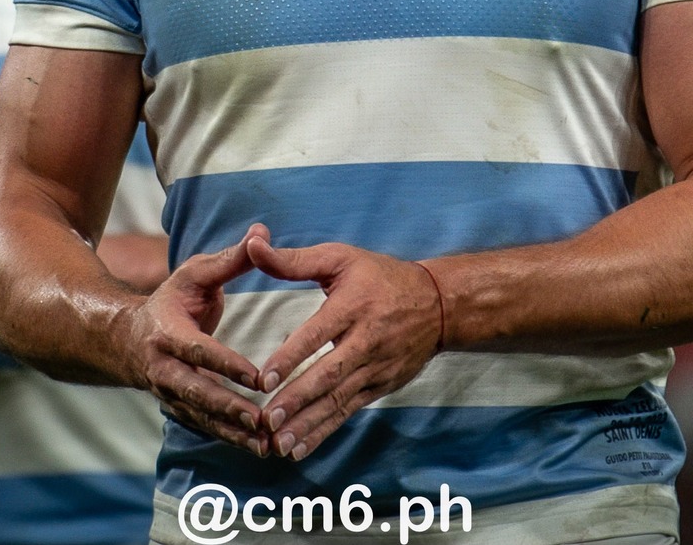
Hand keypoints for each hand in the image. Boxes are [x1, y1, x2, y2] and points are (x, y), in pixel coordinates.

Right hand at [120, 222, 268, 454]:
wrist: (126, 339)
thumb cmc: (171, 301)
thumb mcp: (195, 273)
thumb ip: (230, 259)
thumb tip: (261, 232)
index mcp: (167, 332)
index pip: (198, 351)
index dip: (226, 364)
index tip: (257, 376)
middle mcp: (164, 368)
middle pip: (197, 392)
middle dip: (228, 407)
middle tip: (260, 418)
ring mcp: (169, 394)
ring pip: (202, 417)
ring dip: (233, 432)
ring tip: (266, 443)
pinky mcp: (179, 410)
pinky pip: (205, 427)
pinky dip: (230, 439)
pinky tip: (259, 448)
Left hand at [249, 235, 442, 460]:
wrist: (438, 305)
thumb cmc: (381, 277)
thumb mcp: (340, 258)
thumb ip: (294, 259)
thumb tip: (253, 244)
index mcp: (354, 306)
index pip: (318, 333)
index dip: (291, 357)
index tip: (264, 378)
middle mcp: (366, 340)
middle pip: (329, 374)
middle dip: (298, 399)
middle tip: (267, 418)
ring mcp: (375, 368)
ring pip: (337, 399)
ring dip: (307, 423)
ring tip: (278, 442)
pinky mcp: (380, 387)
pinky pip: (348, 411)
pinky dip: (323, 431)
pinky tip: (299, 447)